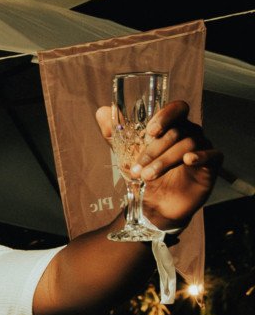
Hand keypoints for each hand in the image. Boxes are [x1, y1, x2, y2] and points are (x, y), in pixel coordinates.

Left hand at [95, 99, 221, 228]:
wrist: (156, 206)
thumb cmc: (145, 175)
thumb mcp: (125, 154)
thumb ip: (114, 133)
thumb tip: (101, 111)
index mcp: (172, 127)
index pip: (177, 109)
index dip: (165, 116)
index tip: (150, 131)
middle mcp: (190, 134)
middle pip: (178, 130)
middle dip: (155, 149)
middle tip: (139, 167)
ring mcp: (202, 148)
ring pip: (189, 144)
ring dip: (165, 160)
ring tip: (147, 177)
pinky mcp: (211, 165)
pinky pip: (213, 154)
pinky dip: (200, 155)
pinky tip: (188, 160)